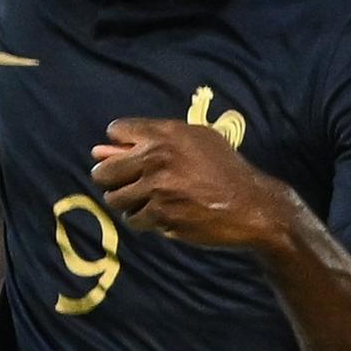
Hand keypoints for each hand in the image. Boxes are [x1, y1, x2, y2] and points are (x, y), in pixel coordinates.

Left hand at [91, 119, 301, 249]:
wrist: (252, 205)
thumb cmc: (225, 169)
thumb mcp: (197, 140)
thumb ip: (151, 140)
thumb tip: (99, 150)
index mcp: (166, 134)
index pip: (116, 130)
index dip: (121, 145)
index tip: (133, 156)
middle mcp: (157, 159)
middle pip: (104, 171)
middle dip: (112, 178)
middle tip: (129, 184)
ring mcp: (158, 189)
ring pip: (115, 199)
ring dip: (127, 202)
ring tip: (147, 201)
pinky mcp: (162, 216)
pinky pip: (134, 220)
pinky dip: (145, 220)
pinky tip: (162, 216)